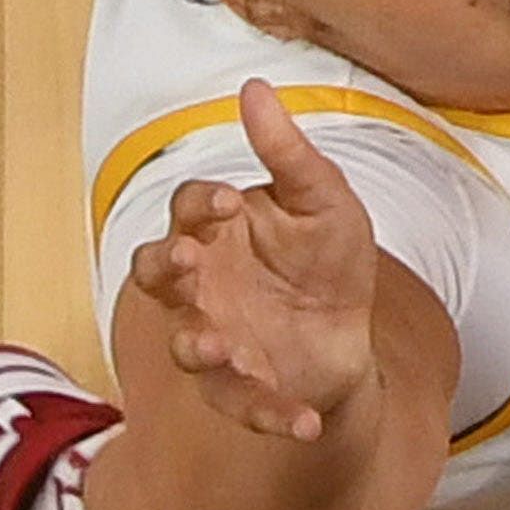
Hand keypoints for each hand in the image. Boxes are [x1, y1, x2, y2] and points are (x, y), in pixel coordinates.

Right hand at [123, 80, 380, 440]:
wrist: (351, 327)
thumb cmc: (325, 255)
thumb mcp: (322, 199)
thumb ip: (288, 152)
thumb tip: (254, 86)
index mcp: (214, 232)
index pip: (188, 209)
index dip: (200, 205)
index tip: (229, 201)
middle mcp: (201, 285)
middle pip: (159, 274)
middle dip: (169, 269)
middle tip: (189, 262)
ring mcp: (215, 338)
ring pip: (188, 343)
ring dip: (201, 345)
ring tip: (224, 347)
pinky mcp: (243, 387)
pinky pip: (245, 406)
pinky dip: (271, 416)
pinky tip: (305, 423)